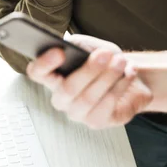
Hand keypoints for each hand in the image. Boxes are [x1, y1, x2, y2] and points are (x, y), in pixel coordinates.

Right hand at [26, 34, 152, 127]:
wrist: (129, 74)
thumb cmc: (105, 60)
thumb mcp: (89, 44)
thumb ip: (78, 45)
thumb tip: (71, 47)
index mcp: (54, 75)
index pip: (37, 72)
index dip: (44, 64)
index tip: (59, 52)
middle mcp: (61, 97)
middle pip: (67, 89)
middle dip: (89, 70)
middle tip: (105, 54)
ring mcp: (77, 112)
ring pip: (88, 99)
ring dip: (108, 77)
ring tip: (121, 62)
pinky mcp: (96, 122)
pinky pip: (105, 107)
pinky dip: (120, 87)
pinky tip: (128, 74)